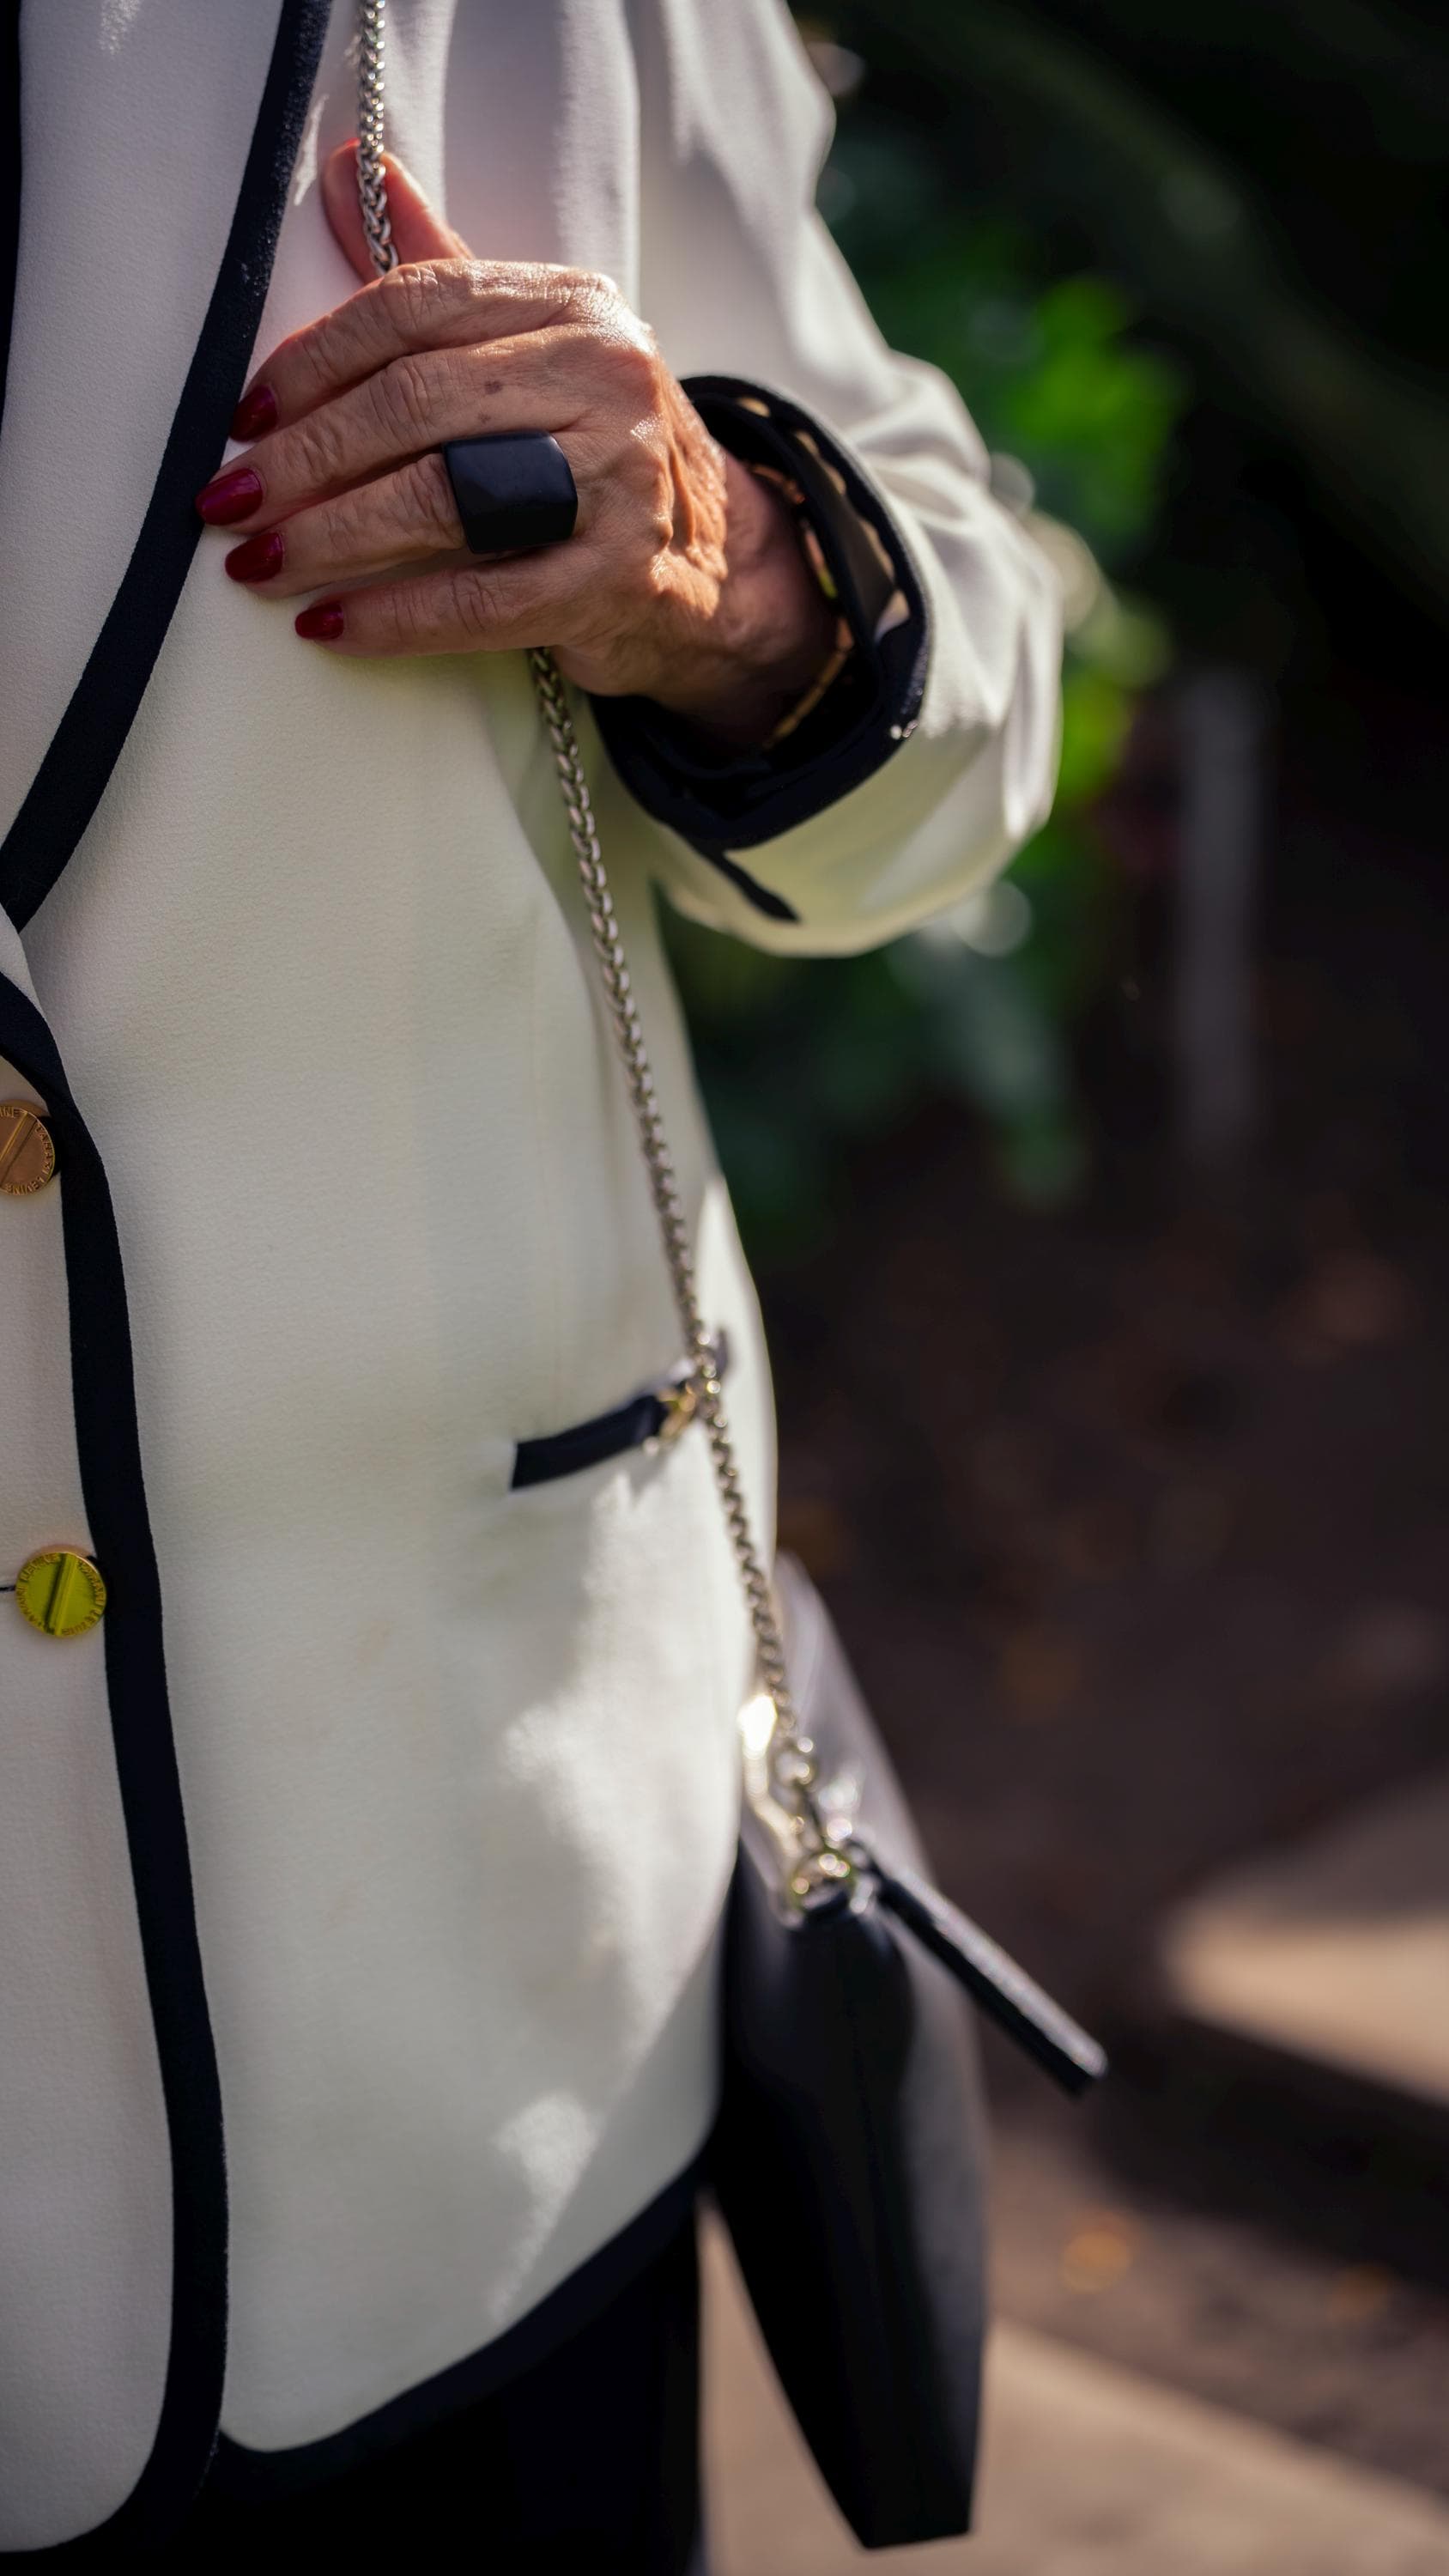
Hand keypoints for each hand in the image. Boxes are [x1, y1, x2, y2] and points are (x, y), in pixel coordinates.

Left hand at [196, 146, 836, 745]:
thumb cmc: (597, 452)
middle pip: (417, 404)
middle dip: (306, 457)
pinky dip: (395, 617)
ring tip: (260, 561)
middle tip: (230, 499)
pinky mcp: (618, 577)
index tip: (248, 416)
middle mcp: (607, 379)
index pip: (418, 309)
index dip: (315, 360)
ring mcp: (621, 480)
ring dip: (334, 535)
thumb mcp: (535, 346)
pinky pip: (481, 600)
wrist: (716, 566)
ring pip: (444, 498)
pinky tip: (332, 624)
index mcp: (577, 306)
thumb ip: (444, 276)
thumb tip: (353, 175)